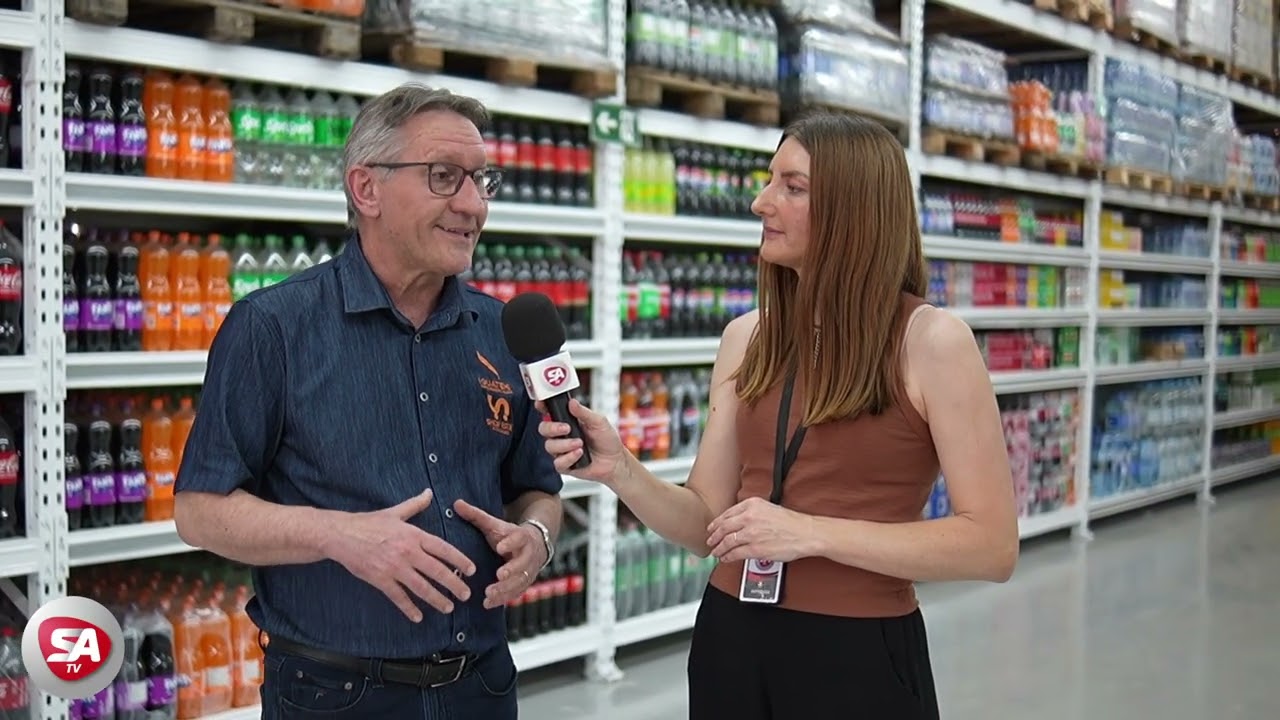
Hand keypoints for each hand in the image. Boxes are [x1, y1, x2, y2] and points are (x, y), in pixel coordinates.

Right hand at [326, 489, 475, 623]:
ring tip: (448, 607)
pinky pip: (398, 597)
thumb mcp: (395, 512)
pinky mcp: (380, 580)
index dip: (459, 560)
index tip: (471, 570)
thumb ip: (415, 504)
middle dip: (454, 584)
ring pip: (421, 587)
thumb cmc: (368, 523)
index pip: (443, 549)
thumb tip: (428, 492)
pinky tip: (418, 617)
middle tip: (466, 595)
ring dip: (436, 599)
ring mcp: (394, 568)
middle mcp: (407, 552)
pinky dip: (409, 608)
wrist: (341, 534)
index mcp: (413, 535)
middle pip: (437, 571)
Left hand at [453, 499, 546, 608]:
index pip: (519, 538)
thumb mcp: (495, 524)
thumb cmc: (508, 535)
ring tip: (489, 595)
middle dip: (512, 570)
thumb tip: (456, 503)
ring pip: (520, 581)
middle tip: (499, 576)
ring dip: (506, 589)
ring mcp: (528, 571)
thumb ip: (476, 515)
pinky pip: (516, 593)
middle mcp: (527, 555)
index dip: (511, 542)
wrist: (535, 544)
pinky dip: (503, 599)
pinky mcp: (524, 583)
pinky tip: (488, 604)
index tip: (500, 547)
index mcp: (521, 537)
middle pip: (523, 563)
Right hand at [537, 398, 626, 484]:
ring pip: (550, 446)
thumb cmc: (607, 440)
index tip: (541, 404)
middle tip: (567, 428)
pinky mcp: (565, 465)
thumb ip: (584, 412)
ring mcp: (562, 450)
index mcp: (568, 421)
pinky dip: (569, 458)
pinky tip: (580, 454)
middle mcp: (562, 435)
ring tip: (580, 443)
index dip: (542, 407)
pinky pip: (558, 462)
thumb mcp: (599, 422)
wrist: (615, 462)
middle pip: (543, 429)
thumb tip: (572, 402)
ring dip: (565, 444)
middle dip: (552, 428)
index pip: (549, 412)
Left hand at [706, 497, 820, 563]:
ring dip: (719, 548)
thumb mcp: (768, 508)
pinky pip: (735, 553)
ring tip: (716, 552)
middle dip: (714, 536)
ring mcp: (751, 533)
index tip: (712, 527)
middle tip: (709, 541)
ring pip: (727, 541)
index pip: (728, 514)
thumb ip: (751, 512)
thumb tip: (737, 522)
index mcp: (752, 505)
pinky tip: (725, 558)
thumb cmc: (791, 522)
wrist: (806, 533)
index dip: (717, 522)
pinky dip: (728, 556)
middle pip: (724, 527)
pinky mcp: (756, 549)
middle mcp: (749, 517)